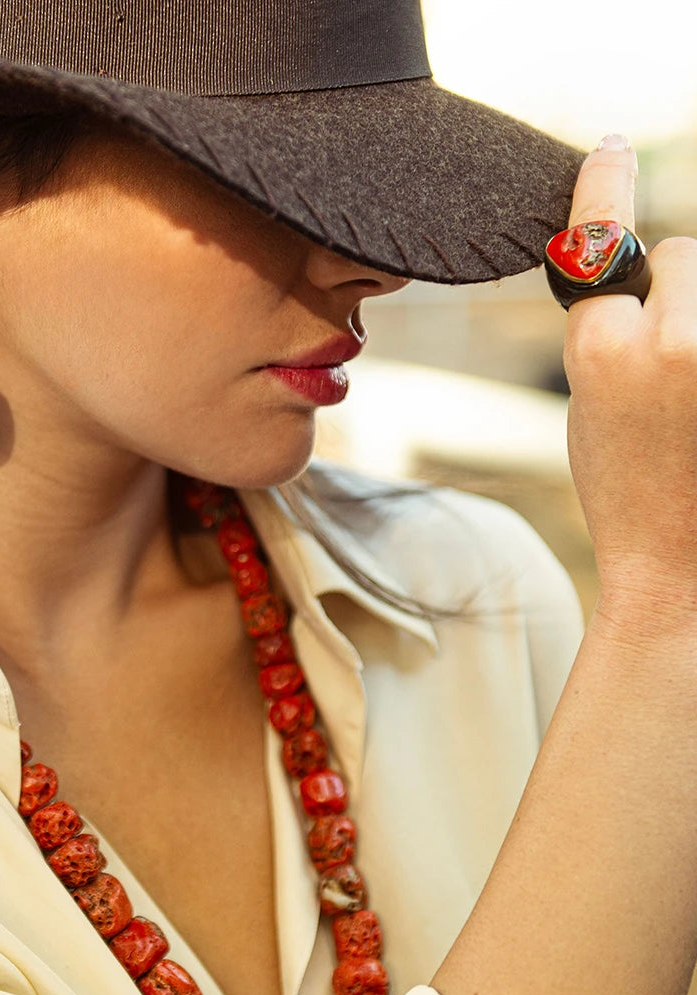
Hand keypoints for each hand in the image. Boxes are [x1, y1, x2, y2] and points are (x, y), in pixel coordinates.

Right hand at [562, 136, 696, 623]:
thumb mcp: (590, 399)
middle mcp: (677, 340)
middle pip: (685, 255)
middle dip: (673, 293)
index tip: (607, 147)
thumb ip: (613, 325)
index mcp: (603, 351)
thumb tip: (661, 263)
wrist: (685, 565)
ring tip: (695, 393)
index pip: (605, 241)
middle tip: (667, 372)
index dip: (603, 188)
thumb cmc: (629, 487)